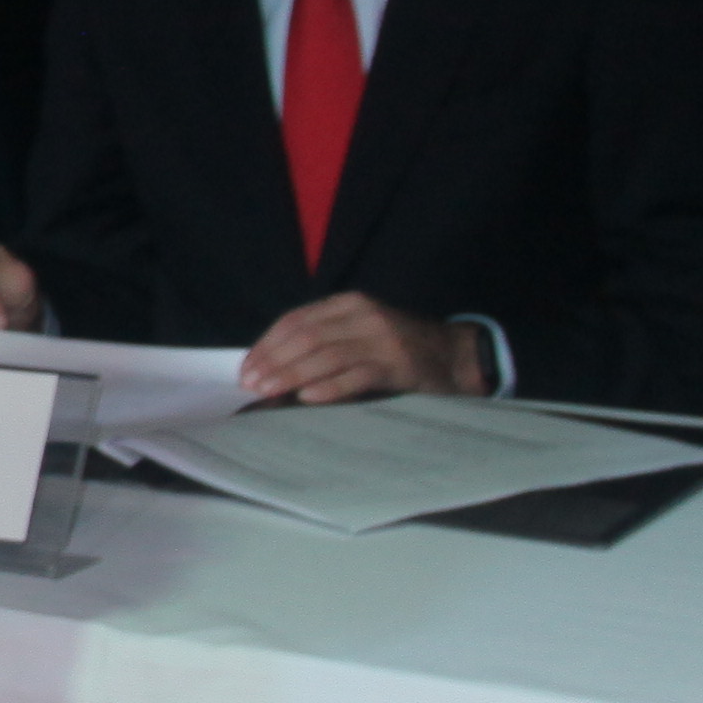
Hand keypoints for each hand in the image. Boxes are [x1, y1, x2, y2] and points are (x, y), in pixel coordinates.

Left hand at [239, 294, 491, 406]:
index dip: (267, 344)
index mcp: (349, 304)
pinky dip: (329, 387)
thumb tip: (273, 370)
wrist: (456, 357)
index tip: (246, 368)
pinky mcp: (399, 365)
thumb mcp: (360, 333)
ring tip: (268, 392)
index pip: (296, 320)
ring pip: (327, 355)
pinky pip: (357, 376)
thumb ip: (325, 342)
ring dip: (293, 375)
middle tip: (251, 385)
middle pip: (306, 336)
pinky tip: (308, 398)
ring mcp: (383, 339)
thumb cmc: (398, 349)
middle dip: (274, 362)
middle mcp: (364, 316)